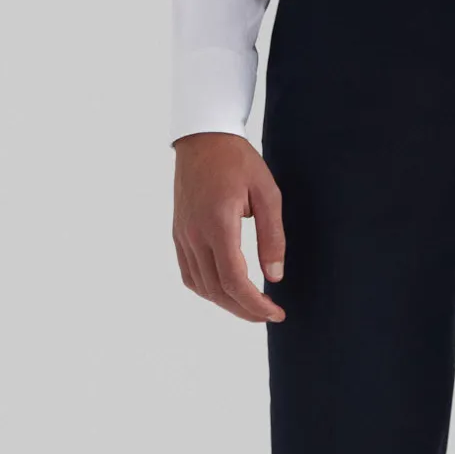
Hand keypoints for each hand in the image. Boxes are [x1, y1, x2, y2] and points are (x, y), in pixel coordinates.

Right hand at [172, 133, 286, 322]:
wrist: (203, 138)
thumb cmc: (238, 161)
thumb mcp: (267, 194)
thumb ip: (272, 237)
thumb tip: (275, 276)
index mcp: (218, 224)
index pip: (233, 280)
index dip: (255, 305)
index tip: (276, 313)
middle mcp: (195, 235)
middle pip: (217, 290)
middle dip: (245, 310)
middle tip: (270, 315)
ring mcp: (183, 235)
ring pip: (201, 286)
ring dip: (227, 303)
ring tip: (252, 306)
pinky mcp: (178, 233)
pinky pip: (189, 274)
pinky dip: (208, 290)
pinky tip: (226, 291)